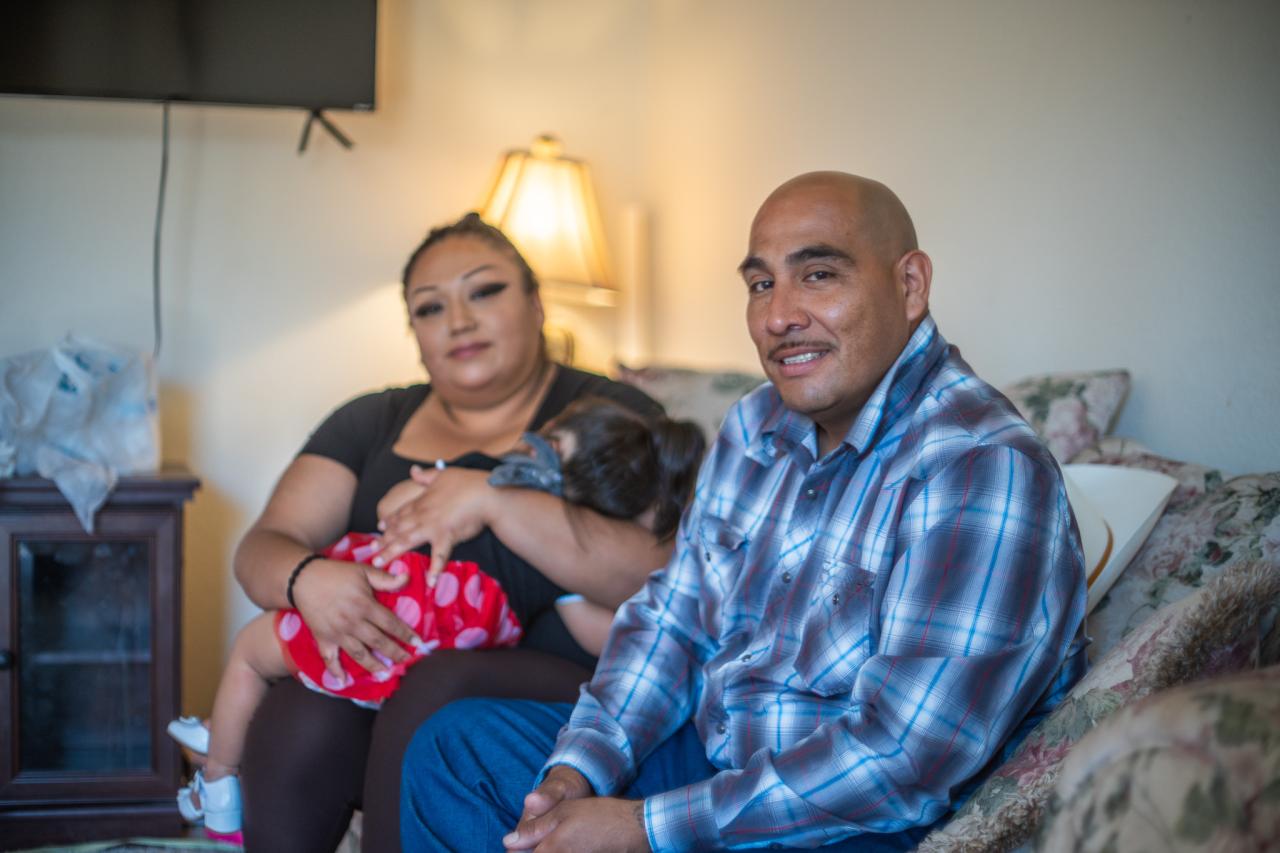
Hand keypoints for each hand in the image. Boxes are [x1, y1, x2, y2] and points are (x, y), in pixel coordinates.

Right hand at [291, 557, 414, 677]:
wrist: (303, 579)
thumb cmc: (336, 573)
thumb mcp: (363, 570)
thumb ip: (385, 578)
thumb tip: (407, 578)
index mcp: (364, 605)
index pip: (390, 623)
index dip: (405, 634)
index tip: (418, 644)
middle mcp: (353, 622)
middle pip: (378, 642)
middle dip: (395, 653)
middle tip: (407, 661)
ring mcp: (337, 633)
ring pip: (358, 654)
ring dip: (373, 665)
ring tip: (386, 673)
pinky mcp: (323, 638)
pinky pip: (329, 658)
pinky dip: (336, 671)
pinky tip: (344, 681)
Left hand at [375, 465, 494, 583]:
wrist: (486, 492)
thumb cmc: (467, 482)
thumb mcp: (443, 474)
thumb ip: (426, 475)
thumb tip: (412, 470)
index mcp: (422, 501)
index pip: (401, 512)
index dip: (389, 520)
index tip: (379, 528)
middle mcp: (423, 514)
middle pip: (398, 528)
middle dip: (384, 540)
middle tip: (371, 550)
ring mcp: (433, 526)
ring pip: (407, 540)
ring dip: (392, 552)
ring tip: (380, 563)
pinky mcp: (447, 536)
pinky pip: (439, 555)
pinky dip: (435, 569)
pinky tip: (430, 582)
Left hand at [503, 766, 649, 851]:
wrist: (635, 829)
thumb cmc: (599, 816)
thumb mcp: (564, 812)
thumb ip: (534, 830)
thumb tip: (507, 842)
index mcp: (550, 851)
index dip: (518, 850)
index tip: (521, 844)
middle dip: (533, 849)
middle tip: (535, 841)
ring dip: (546, 850)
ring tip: (557, 841)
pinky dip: (562, 851)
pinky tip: (568, 845)